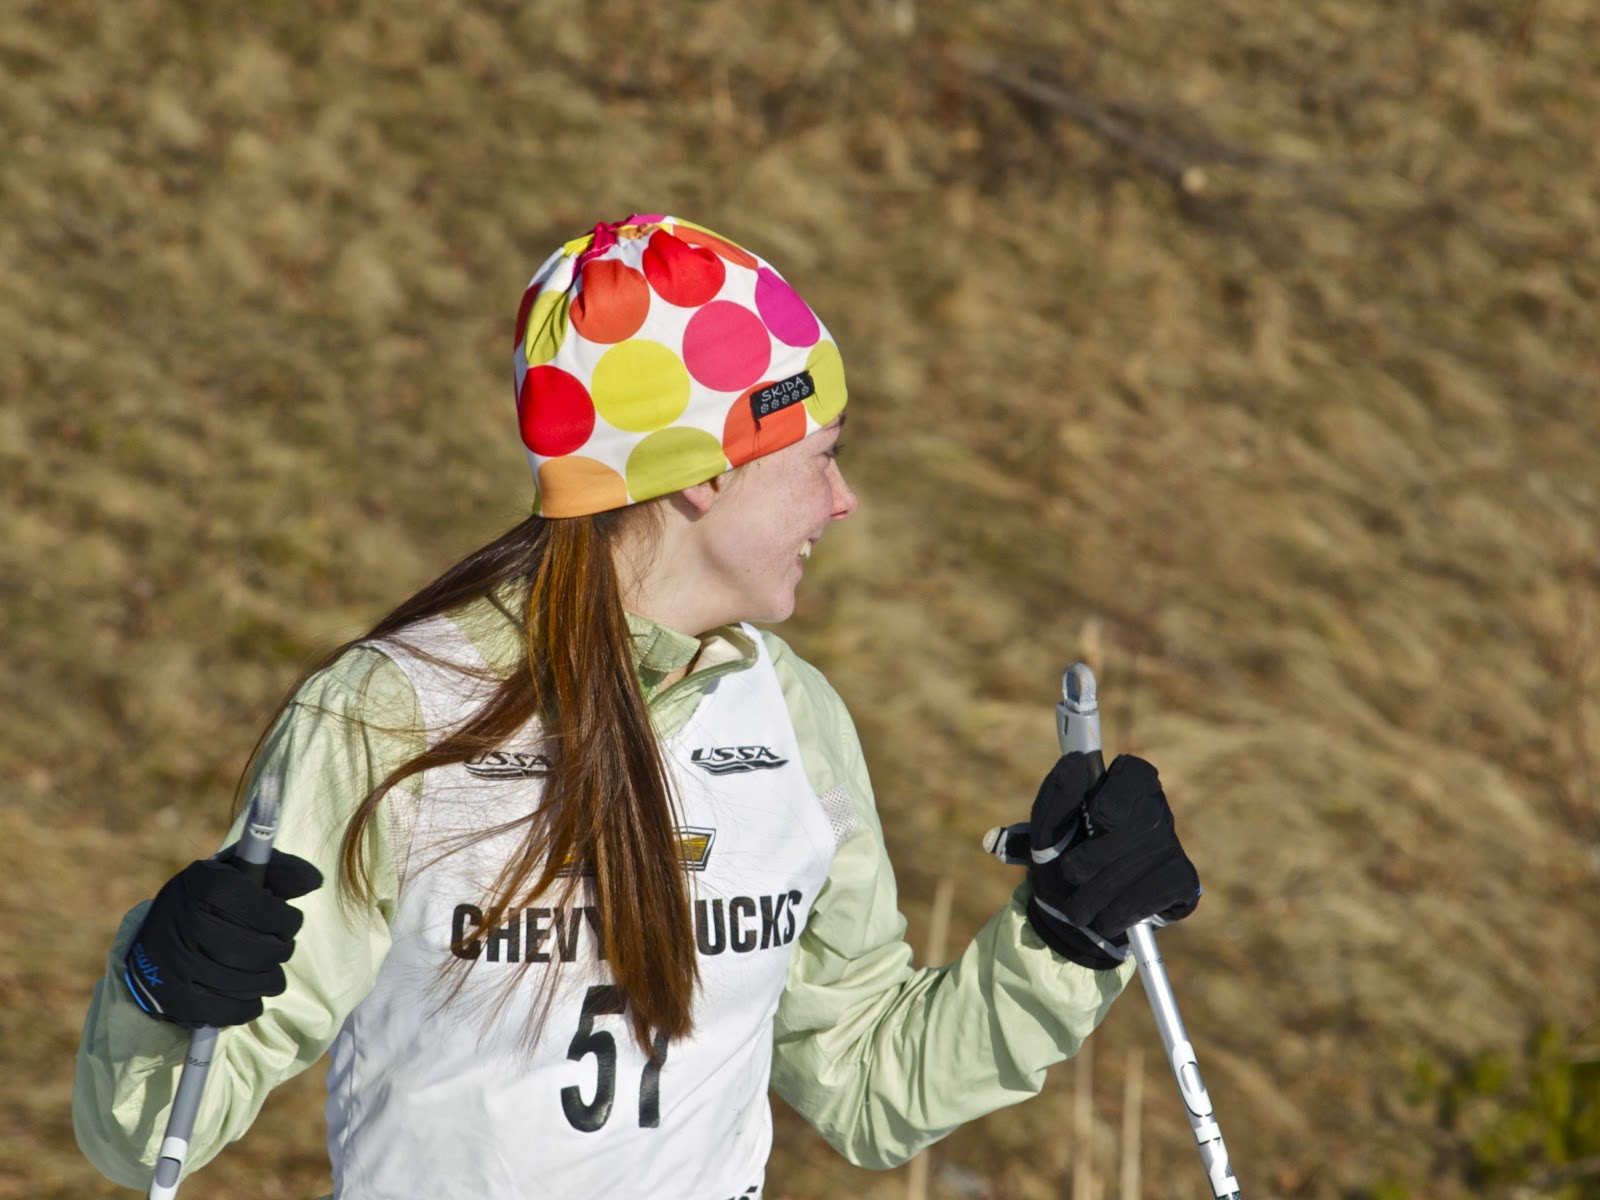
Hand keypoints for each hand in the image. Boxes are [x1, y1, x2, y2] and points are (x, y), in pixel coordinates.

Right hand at [123, 847, 322, 1027]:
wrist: (151, 938)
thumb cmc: (207, 899)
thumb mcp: (239, 871)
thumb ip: (280, 871)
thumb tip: (315, 880)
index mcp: (209, 886)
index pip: (270, 912)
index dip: (288, 921)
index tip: (287, 922)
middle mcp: (191, 924)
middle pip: (262, 952)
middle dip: (281, 952)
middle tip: (280, 948)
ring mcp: (180, 965)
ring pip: (249, 984)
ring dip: (270, 980)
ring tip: (267, 970)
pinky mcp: (175, 999)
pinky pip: (229, 1012)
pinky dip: (248, 1006)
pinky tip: (249, 992)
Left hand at [1023, 753, 1199, 969]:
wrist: (1069, 922)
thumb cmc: (1058, 864)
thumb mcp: (1045, 832)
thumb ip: (1057, 797)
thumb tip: (1074, 761)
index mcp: (1121, 787)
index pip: (1136, 773)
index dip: (1116, 796)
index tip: (1096, 817)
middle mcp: (1154, 810)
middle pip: (1143, 821)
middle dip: (1097, 857)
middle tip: (1072, 875)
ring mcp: (1172, 845)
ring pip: (1145, 861)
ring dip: (1100, 892)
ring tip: (1078, 909)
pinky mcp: (1184, 881)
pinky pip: (1157, 892)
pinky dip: (1123, 911)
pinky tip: (1108, 918)